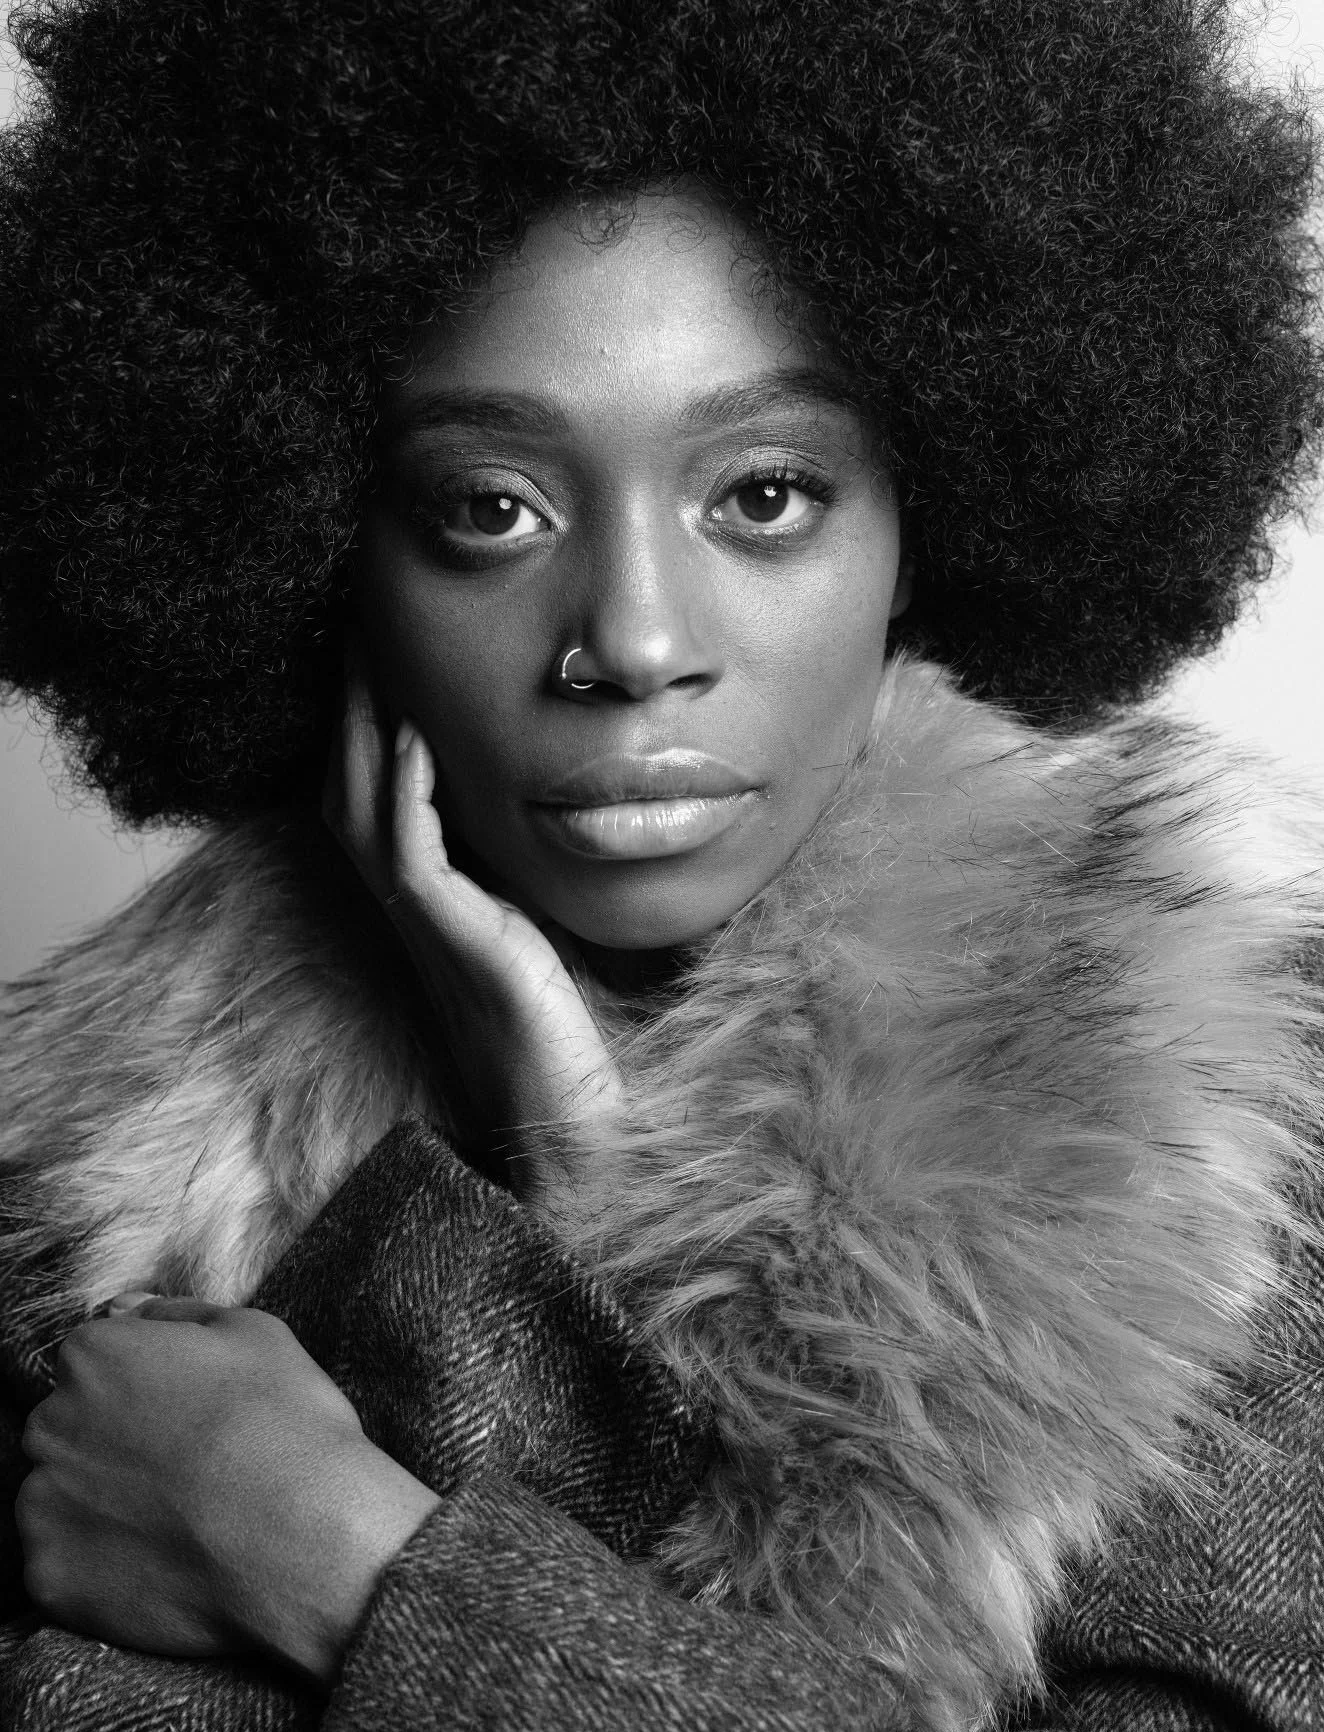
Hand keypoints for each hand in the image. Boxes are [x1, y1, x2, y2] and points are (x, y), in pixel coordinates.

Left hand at [18, 1298, 438, 1682]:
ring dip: (103, 1506)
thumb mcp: (255, 1335)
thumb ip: (174, 1315)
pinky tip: (162, 1565)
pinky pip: (64, 1567)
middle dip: (113, 1444)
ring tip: (177, 1523)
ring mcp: (43, 1504)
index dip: (145, 1390)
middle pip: (68, 1428)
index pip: (94, 1362)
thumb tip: (126, 1310)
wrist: (306, 1542)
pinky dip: (102, 1569)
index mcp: (94, 1356)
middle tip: (185, 1470)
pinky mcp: (49, 1576)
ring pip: (60, 1498)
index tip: (186, 1417)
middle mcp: (51, 1423)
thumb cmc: (287, 1427)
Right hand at [323, 648, 621, 1201]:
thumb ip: (523, 861)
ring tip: (368, 652)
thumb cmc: (564, 1022)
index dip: (362, 717)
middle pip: (346, 781)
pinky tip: (413, 739)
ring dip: (362, 726)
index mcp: (425, 895)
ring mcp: (426, 925)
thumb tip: (551, 790)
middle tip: (354, 618)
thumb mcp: (540, 916)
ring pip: (362, 807)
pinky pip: (410, 855)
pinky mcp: (457, 942)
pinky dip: (406, 793)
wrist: (568, 1112)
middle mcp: (409, 905)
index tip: (377, 641)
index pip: (371, 787)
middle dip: (347, 700)